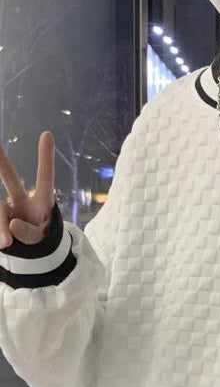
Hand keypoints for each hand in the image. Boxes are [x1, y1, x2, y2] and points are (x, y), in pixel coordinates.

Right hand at [0, 130, 54, 248]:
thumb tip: (13, 225)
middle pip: (10, 178)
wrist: (28, 252)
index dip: (45, 158)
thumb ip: (29, 234)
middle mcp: (23, 200)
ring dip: (0, 227)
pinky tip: (4, 242)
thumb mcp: (39, 240)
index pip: (45, 178)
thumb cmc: (39, 240)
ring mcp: (7, 208)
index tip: (47, 134)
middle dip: (1, 161)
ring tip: (6, 244)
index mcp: (42, 201)